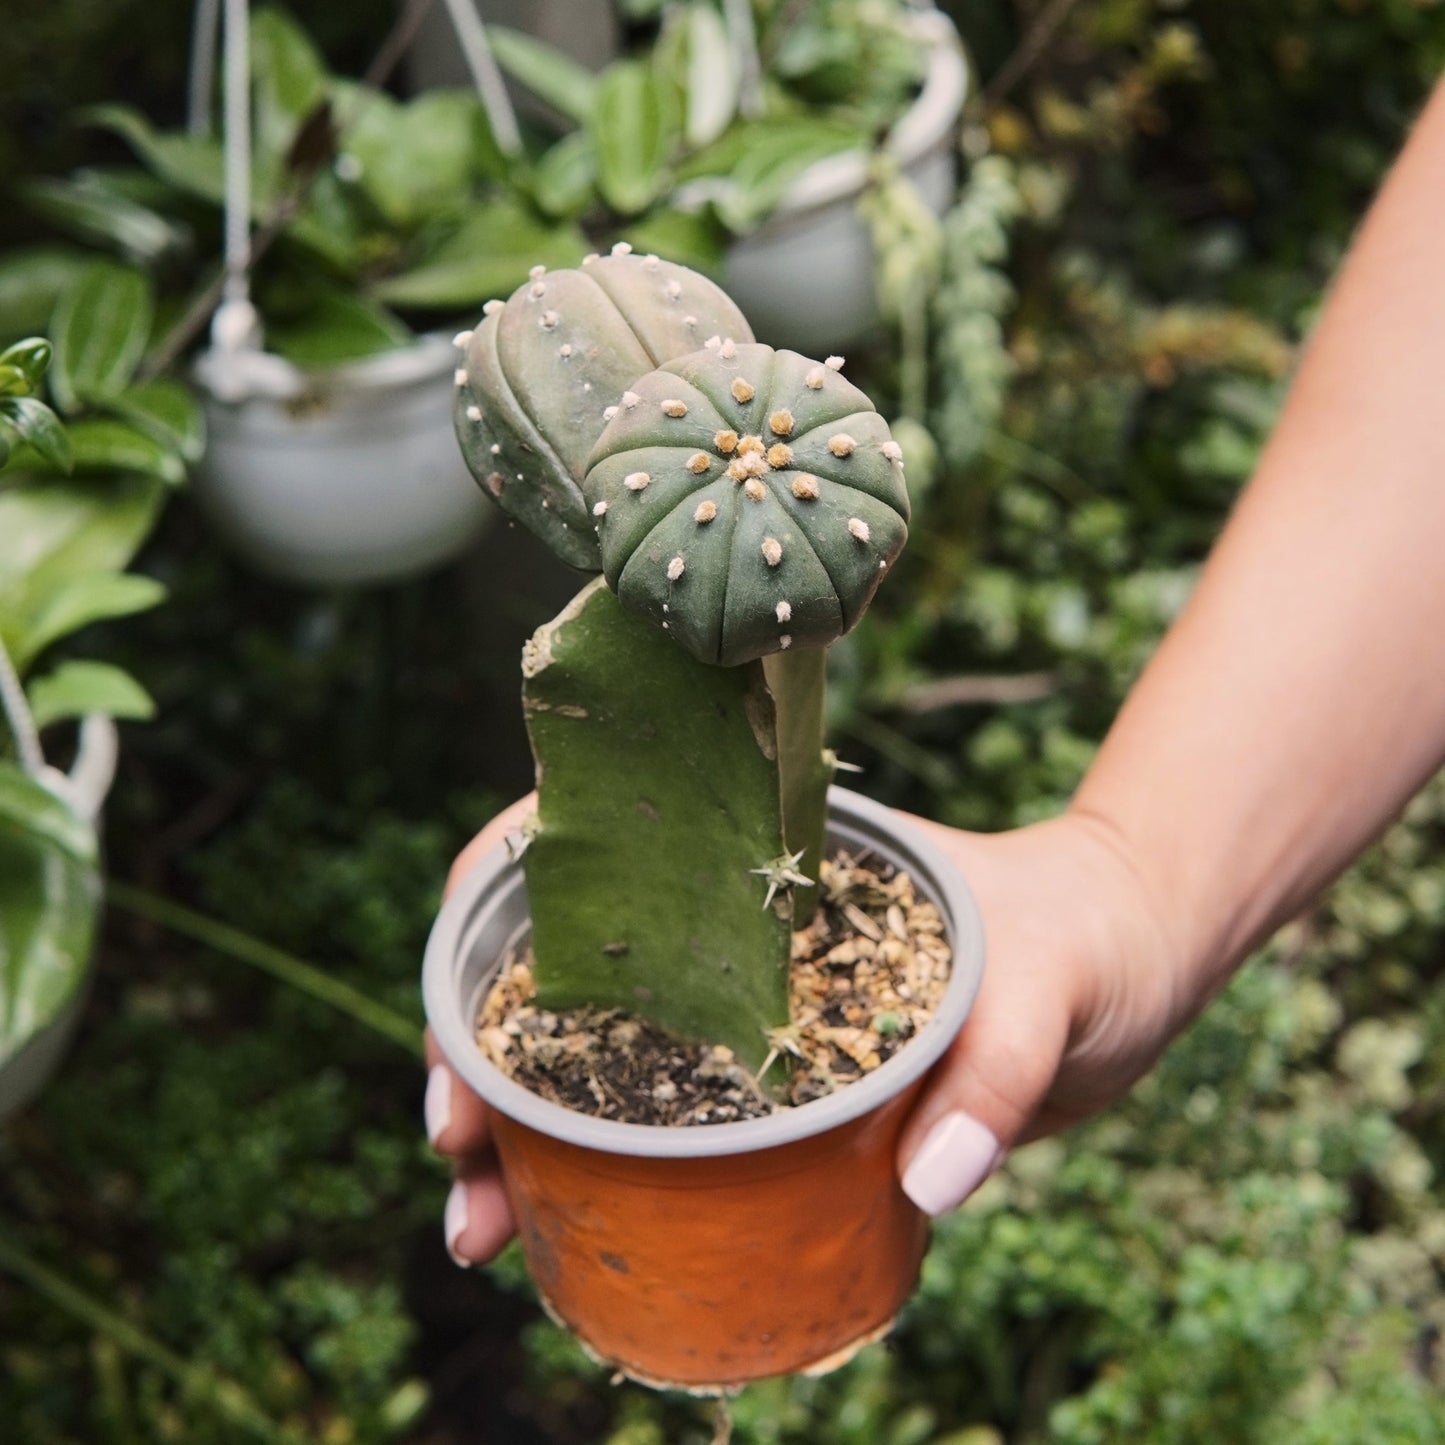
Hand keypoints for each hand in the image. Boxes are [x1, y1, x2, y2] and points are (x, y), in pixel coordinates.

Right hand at [427, 799, 1184, 1262]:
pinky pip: (670, 1116)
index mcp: (756, 850)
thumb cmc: (1085, 934)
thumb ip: (997, 1068)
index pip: (582, 843)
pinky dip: (608, 1171)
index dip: (492, 917)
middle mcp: (726, 919)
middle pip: (564, 967)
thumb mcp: (1047, 982)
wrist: (1127, 960)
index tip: (465, 1018)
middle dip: (485, 1056)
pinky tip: (570, 1235)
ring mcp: (743, 998)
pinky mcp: (775, 1073)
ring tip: (484, 1229)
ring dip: (524, 1133)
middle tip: (460, 1163)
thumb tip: (927, 1186)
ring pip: (600, 1052)